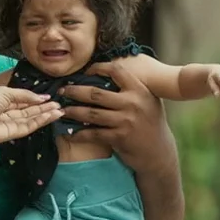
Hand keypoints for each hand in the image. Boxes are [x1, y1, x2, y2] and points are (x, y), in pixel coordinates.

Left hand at [0, 86, 61, 145]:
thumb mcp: (6, 92)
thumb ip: (25, 95)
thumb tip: (42, 97)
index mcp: (3, 101)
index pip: (22, 100)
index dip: (36, 99)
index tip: (50, 97)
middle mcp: (8, 113)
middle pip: (29, 111)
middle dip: (44, 108)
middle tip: (59, 104)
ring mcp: (10, 124)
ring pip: (31, 119)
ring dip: (45, 115)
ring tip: (59, 110)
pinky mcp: (13, 134)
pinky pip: (28, 126)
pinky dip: (40, 121)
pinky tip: (50, 116)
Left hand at [58, 63, 174, 176]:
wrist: (158, 151)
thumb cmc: (150, 123)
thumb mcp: (147, 100)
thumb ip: (132, 88)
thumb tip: (107, 72)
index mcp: (139, 90)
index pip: (116, 71)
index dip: (97, 68)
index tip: (85, 72)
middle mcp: (132, 103)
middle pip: (95, 93)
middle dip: (75, 91)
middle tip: (62, 90)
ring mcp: (125, 121)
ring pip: (91, 113)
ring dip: (73, 111)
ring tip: (61, 110)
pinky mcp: (119, 138)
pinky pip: (93, 133)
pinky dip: (79, 133)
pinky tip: (69, 132)